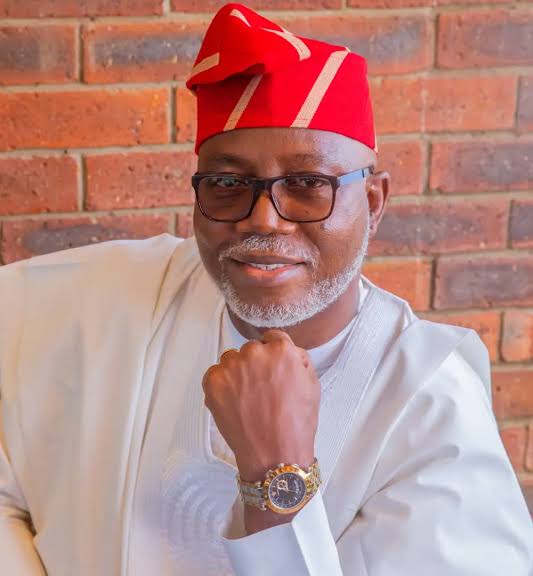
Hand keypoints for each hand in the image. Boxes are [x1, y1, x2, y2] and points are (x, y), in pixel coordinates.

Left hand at [202, 330, 319, 480]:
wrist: (275, 456)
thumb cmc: (295, 425)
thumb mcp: (312, 385)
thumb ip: (299, 359)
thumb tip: (288, 350)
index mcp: (281, 350)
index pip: (272, 337)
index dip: (273, 354)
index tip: (271, 366)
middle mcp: (254, 353)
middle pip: (251, 349)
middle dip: (255, 365)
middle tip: (261, 389)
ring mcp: (231, 367)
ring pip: (231, 360)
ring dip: (237, 373)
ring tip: (247, 399)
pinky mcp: (213, 382)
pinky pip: (215, 373)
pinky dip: (222, 385)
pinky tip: (235, 403)